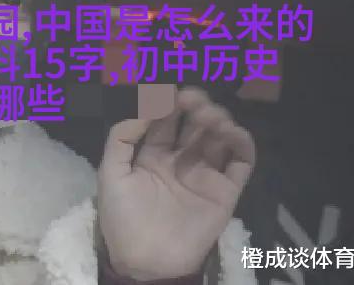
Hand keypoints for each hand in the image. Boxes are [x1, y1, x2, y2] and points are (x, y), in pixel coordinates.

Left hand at [97, 87, 255, 280]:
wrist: (146, 261)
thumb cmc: (123, 218)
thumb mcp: (110, 173)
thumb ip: (121, 137)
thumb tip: (143, 108)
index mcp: (152, 156)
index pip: (164, 121)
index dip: (168, 104)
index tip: (170, 92)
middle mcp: (180, 161)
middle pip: (193, 125)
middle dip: (194, 107)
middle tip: (193, 98)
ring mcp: (204, 175)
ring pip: (218, 138)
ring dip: (217, 120)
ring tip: (210, 115)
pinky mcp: (226, 191)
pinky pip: (241, 162)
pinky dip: (242, 142)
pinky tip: (232, 132)